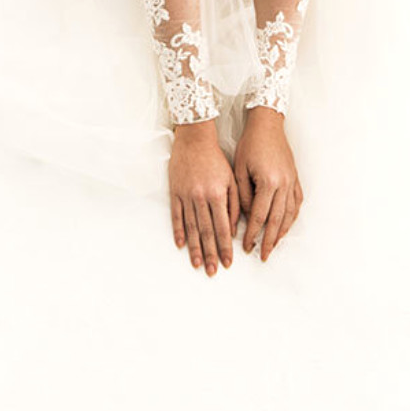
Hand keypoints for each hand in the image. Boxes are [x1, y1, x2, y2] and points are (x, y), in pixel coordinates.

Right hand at [169, 119, 240, 275]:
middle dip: (211, 253)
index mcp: (218, 194)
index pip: (223, 227)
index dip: (226, 246)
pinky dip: (178, 231)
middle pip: (206, 232)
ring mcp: (186, 196)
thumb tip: (235, 228)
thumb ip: (235, 204)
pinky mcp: (175, 192)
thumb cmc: (216, 159)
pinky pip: (176, 216)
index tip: (228, 263)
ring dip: (194, 248)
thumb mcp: (231, 178)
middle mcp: (201, 197)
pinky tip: (180, 245)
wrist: (194, 139)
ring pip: (191, 227)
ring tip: (198, 264)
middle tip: (213, 271)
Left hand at [234, 106, 303, 260]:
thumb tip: (246, 217)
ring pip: (290, 214)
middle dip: (270, 241)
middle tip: (263, 256)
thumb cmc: (250, 144)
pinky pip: (297, 203)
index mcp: (268, 182)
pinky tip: (286, 225)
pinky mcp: (295, 178)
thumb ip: (243, 195)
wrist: (267, 124)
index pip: (260, 216)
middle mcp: (284, 184)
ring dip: (283, 233)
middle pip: (278, 220)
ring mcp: (292, 181)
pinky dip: (292, 217)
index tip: (247, 247)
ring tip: (274, 245)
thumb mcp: (239, 169)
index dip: (253, 234)